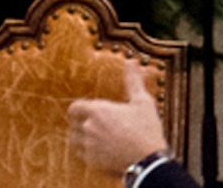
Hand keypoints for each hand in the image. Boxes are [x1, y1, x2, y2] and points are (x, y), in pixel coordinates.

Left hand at [68, 59, 168, 174]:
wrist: (149, 160)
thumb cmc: (146, 129)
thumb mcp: (142, 101)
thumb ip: (133, 81)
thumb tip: (132, 61)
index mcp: (97, 110)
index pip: (74, 107)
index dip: (77, 109)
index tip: (83, 111)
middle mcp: (89, 127)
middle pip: (73, 124)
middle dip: (80, 123)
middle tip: (91, 125)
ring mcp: (89, 145)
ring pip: (75, 140)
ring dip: (81, 138)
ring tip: (93, 137)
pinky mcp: (93, 161)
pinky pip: (82, 155)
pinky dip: (88, 152)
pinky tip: (99, 151)